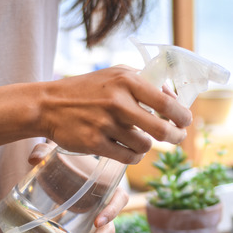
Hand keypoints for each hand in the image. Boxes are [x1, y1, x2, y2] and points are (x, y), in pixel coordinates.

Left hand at [27, 142, 128, 232]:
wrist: (64, 168)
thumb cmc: (68, 159)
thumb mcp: (58, 152)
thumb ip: (45, 152)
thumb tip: (33, 158)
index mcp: (108, 187)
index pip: (119, 200)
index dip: (112, 211)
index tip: (98, 221)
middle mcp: (105, 208)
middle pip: (108, 231)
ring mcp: (95, 222)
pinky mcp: (83, 231)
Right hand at [39, 66, 191, 164]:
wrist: (48, 104)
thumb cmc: (87, 89)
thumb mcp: (116, 75)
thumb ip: (145, 83)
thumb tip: (175, 99)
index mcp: (127, 80)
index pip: (167, 102)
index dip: (182, 116)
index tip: (185, 121)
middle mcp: (117, 101)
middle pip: (161, 130)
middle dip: (175, 137)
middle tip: (176, 137)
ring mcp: (105, 124)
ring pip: (144, 146)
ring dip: (146, 146)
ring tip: (138, 140)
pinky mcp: (94, 143)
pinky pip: (128, 157)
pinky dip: (133, 157)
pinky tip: (128, 150)